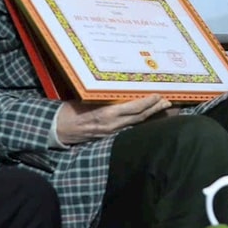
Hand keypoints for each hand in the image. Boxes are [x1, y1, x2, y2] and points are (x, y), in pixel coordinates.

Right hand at [54, 94, 168, 143]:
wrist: (59, 129)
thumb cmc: (71, 110)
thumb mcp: (88, 99)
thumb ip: (106, 98)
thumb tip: (121, 91)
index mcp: (107, 114)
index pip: (134, 108)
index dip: (148, 102)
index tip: (159, 95)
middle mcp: (112, 125)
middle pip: (139, 117)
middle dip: (155, 109)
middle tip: (168, 102)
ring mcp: (111, 133)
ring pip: (136, 124)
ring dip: (150, 116)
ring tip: (163, 108)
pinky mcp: (108, 136)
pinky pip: (128, 128)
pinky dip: (139, 122)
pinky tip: (147, 118)